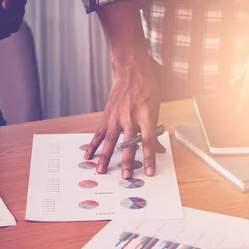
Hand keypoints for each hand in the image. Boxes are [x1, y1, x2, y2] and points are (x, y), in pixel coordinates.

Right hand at [83, 63, 164, 177]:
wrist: (131, 73)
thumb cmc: (147, 89)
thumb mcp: (156, 109)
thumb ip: (155, 131)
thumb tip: (160, 150)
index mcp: (146, 116)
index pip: (148, 141)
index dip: (149, 157)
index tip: (149, 171)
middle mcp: (130, 117)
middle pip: (128, 143)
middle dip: (127, 161)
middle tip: (126, 175)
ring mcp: (116, 117)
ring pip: (110, 140)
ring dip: (106, 157)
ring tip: (101, 170)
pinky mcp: (107, 116)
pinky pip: (99, 133)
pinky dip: (93, 145)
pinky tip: (88, 156)